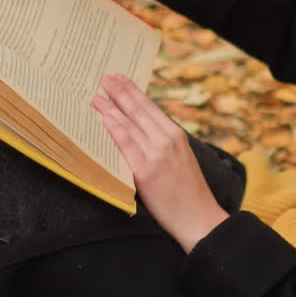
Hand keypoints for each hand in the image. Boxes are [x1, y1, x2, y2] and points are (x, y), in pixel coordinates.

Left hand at [92, 74, 228, 251]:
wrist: (199, 219)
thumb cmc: (189, 194)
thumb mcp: (181, 160)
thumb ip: (163, 145)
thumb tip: (139, 133)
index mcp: (176, 135)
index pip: (150, 108)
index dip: (133, 91)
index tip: (120, 79)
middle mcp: (167, 140)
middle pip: (139, 110)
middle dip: (120, 91)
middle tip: (104, 77)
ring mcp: (156, 154)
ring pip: (130, 123)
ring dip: (111, 106)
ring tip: (96, 94)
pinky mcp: (145, 171)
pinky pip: (126, 144)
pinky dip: (114, 128)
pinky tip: (103, 117)